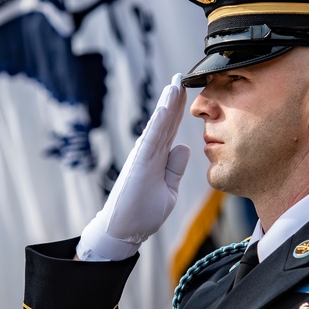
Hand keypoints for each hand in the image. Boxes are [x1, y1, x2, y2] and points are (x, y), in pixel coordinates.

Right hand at [76, 74, 190, 260]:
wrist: (123, 231)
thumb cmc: (142, 213)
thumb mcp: (168, 191)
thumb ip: (175, 169)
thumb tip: (184, 147)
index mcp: (157, 158)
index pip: (171, 129)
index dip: (178, 110)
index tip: (186, 89)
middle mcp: (149, 153)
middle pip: (165, 122)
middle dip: (174, 100)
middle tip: (181, 76)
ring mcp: (143, 158)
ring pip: (158, 126)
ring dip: (167, 105)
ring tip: (175, 84)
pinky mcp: (139, 165)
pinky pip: (151, 140)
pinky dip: (158, 123)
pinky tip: (164, 108)